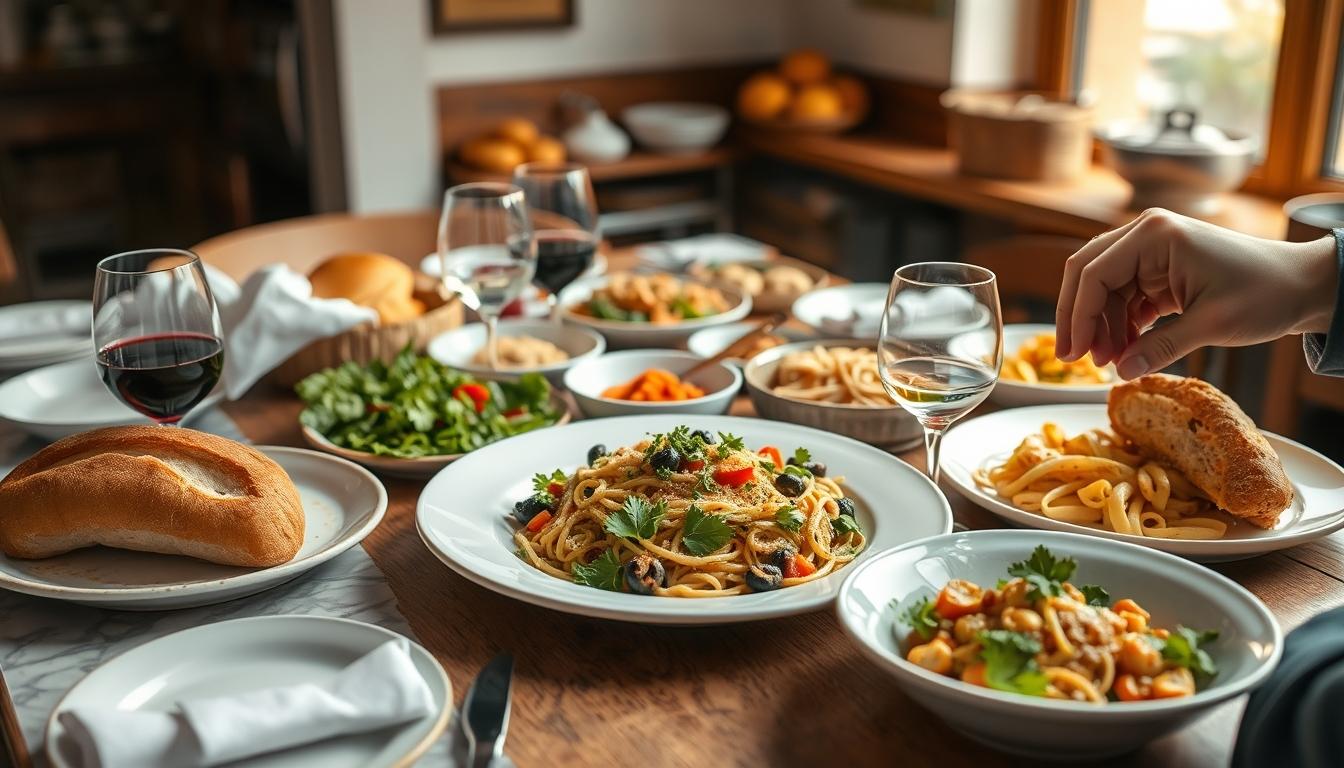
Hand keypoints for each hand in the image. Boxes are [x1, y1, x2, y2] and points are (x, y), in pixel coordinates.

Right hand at [1055, 208, 1338, 378]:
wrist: (1304, 286)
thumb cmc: (1266, 293)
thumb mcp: (1212, 324)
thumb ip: (1161, 347)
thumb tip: (1120, 373)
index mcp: (1154, 235)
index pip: (1094, 274)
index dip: (1077, 316)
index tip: (1072, 354)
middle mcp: (1146, 235)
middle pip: (1088, 275)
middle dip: (1078, 318)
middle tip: (1071, 358)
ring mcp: (1152, 252)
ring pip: (1103, 289)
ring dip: (1100, 326)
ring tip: (1106, 362)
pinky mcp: (1160, 271)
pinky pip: (1125, 298)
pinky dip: (1120, 325)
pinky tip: (1123, 351)